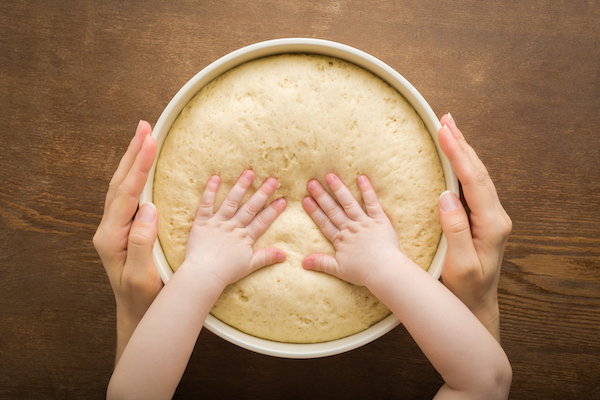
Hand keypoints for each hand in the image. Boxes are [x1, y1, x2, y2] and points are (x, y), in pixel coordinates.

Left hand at [93, 121, 162, 360]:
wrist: (137, 312)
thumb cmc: (144, 298)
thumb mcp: (143, 276)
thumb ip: (142, 243)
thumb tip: (148, 207)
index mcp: (112, 237)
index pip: (126, 194)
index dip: (138, 166)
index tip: (150, 141)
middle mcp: (109, 228)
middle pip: (119, 183)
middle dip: (132, 153)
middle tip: (145, 126)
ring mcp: (115, 227)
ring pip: (121, 186)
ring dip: (132, 159)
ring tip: (144, 135)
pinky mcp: (124, 227)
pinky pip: (129, 195)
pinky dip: (136, 174)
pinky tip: (143, 163)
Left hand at [182, 170, 286, 286]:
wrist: (204, 275)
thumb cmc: (226, 272)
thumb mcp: (249, 265)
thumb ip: (266, 257)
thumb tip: (284, 254)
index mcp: (244, 237)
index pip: (262, 221)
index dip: (273, 210)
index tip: (284, 200)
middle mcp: (233, 227)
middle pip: (249, 208)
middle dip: (262, 193)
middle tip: (273, 180)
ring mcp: (218, 223)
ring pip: (231, 202)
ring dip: (240, 187)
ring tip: (249, 173)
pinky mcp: (202, 222)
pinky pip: (206, 204)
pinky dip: (210, 191)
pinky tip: (215, 177)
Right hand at [301, 173, 407, 286]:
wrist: (384, 271)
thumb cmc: (363, 272)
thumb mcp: (338, 270)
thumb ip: (321, 263)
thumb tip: (303, 262)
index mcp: (340, 239)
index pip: (324, 222)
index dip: (314, 211)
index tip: (305, 199)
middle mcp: (350, 228)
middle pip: (333, 209)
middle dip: (321, 196)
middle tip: (311, 182)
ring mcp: (364, 222)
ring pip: (349, 203)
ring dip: (339, 189)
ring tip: (330, 176)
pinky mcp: (379, 220)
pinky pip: (372, 203)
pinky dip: (367, 191)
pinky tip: (362, 178)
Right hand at [437, 113, 511, 340]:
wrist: (476, 305)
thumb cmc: (465, 289)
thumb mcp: (459, 264)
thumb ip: (456, 230)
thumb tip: (446, 194)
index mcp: (492, 224)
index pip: (474, 181)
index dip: (458, 154)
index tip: (444, 131)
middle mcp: (495, 216)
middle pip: (478, 172)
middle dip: (461, 143)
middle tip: (445, 119)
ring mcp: (490, 216)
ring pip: (476, 176)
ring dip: (462, 151)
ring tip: (449, 129)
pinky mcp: (481, 218)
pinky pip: (472, 185)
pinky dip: (462, 166)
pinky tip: (454, 156)